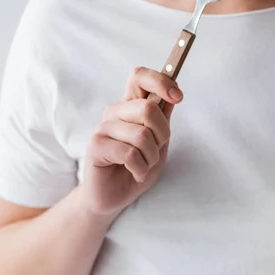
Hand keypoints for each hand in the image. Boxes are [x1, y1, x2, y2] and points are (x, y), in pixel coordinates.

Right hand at [81, 68, 182, 215]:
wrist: (115, 197)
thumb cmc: (136, 168)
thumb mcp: (158, 143)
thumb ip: (163, 118)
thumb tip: (174, 93)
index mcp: (130, 107)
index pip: (139, 77)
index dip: (161, 81)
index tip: (178, 96)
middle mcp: (115, 113)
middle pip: (148, 108)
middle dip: (162, 135)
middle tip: (154, 151)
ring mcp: (103, 128)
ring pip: (142, 135)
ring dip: (151, 158)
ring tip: (143, 166)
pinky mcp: (95, 146)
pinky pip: (130, 153)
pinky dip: (140, 169)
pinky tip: (135, 173)